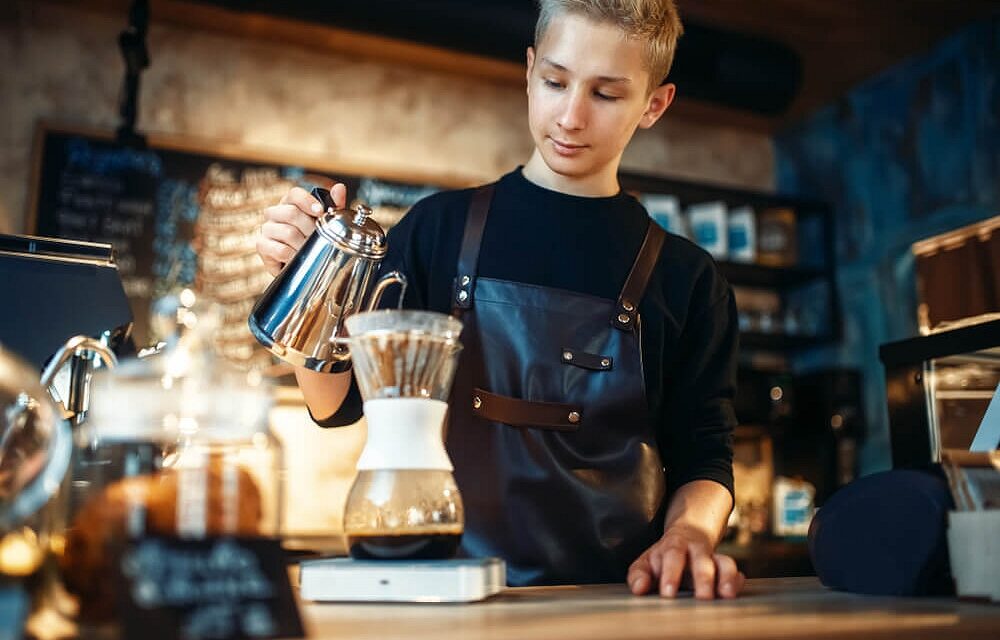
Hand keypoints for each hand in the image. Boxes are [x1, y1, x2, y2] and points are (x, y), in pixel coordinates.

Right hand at [256, 183, 347, 275]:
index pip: (294, 194)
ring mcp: (266, 228)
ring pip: (287, 232)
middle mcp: (274, 213)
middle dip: (310, 228)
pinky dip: (293, 255)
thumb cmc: (311, 239)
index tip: (321, 212)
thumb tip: (339, 188)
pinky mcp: (261, 245)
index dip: (308, 201)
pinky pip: (280, 250)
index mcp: (289, 203)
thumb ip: (333, 205)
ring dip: (303, 244)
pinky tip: (298, 257)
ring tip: (311, 251)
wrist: (300, 265)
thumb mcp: (325, 223)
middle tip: (319, 239)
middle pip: (290, 212)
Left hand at [627, 523, 744, 599]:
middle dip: (704, 579)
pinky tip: (734, 591)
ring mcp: (712, 558)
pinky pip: (735, 572)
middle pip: (701, 560)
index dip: (671, 573)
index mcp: (673, 546)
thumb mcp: (646, 562)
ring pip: (724, 562)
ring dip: (727, 578)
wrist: (687, 535)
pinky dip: (737, 581)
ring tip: (726, 594)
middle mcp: (696, 551)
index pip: (672, 556)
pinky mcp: (725, 568)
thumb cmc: (663, 557)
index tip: (668, 593)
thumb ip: (639, 575)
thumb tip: (639, 588)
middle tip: (703, 598)